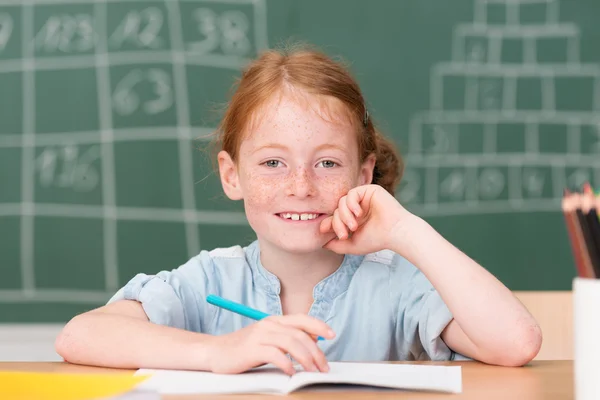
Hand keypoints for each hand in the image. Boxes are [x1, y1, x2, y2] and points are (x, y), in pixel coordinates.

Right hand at [208, 315, 334, 374]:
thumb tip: (313, 341)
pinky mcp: (251, 349)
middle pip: (300, 334)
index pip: (302, 319)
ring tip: (311, 371)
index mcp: (274, 320)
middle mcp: (268, 324)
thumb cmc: (243, 348)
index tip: (332, 335)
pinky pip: (275, 354)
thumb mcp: (268, 340)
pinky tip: (291, 372)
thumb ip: (287, 338)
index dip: (319, 326)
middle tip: (323, 367)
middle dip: (316, 351)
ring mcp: (259, 335)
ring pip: (291, 342)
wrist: (215, 352)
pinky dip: (287, 364)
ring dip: (305, 358)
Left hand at [319, 184, 409, 254]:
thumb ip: (337, 245)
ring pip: (342, 202)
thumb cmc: (377, 239)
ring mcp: (363, 199)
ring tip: (354, 226)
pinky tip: (358, 214)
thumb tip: (322, 243)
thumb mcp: (353, 245)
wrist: (396, 232)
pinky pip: (351, 193)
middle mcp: (358, 208)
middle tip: (344, 235)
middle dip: (337, 223)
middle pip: (337, 211)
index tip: (323, 231)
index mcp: (354, 219)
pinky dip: (351, 204)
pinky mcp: (369, 190)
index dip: (328, 223)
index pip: (335, 218)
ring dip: (344, 215)